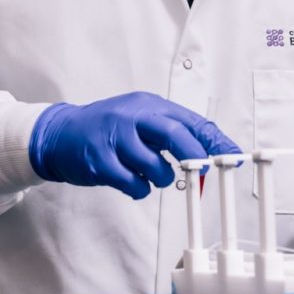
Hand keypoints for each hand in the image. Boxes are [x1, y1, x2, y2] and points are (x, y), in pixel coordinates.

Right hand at [29, 92, 240, 198]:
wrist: (59, 134)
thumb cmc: (106, 129)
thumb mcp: (139, 119)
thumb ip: (170, 131)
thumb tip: (208, 150)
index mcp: (148, 104)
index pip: (190, 120)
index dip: (215, 140)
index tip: (233, 156)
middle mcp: (132, 117)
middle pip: (175, 134)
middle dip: (194, 155)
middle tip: (201, 170)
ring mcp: (114, 139)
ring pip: (156, 167)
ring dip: (160, 178)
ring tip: (147, 173)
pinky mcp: (100, 162)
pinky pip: (134, 184)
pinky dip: (139, 189)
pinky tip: (129, 181)